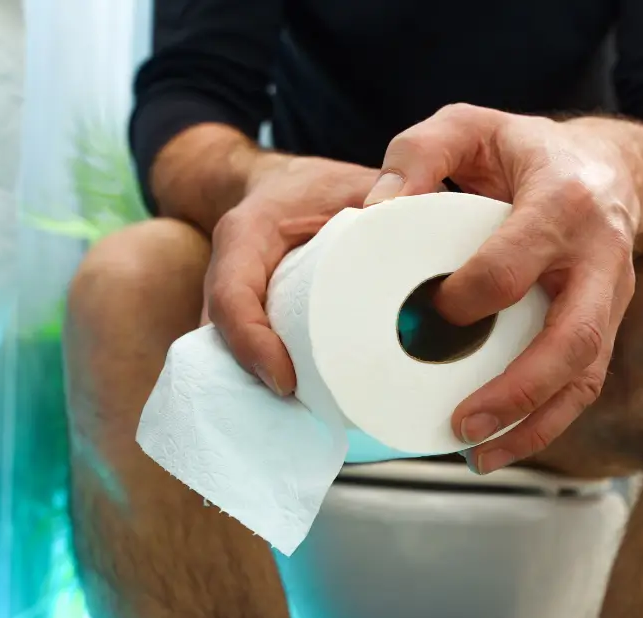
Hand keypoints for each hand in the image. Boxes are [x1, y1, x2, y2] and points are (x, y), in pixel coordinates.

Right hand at [204, 153, 378, 394]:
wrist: (284, 187)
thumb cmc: (318, 186)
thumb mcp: (351, 181)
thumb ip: (382, 201)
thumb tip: (418, 228)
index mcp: (246, 235)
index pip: (232, 297)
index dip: (252, 345)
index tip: (286, 383)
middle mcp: (231, 270)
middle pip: (224, 336)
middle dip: (255, 378)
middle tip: (302, 408)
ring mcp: (234, 298)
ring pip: (229, 349)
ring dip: (257, 384)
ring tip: (303, 411)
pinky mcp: (249, 316)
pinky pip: (247, 348)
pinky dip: (268, 375)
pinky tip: (304, 399)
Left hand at [365, 105, 638, 472]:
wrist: (607, 168)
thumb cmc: (526, 152)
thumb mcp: (470, 126)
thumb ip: (418, 154)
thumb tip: (372, 213)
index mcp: (562, 202)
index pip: (514, 264)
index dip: (468, 299)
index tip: (426, 316)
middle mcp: (597, 257)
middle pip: (571, 339)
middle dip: (516, 392)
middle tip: (461, 425)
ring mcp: (610, 298)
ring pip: (584, 377)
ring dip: (533, 426)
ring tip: (479, 456)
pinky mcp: (605, 326)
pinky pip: (583, 385)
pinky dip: (544, 423)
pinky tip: (500, 445)